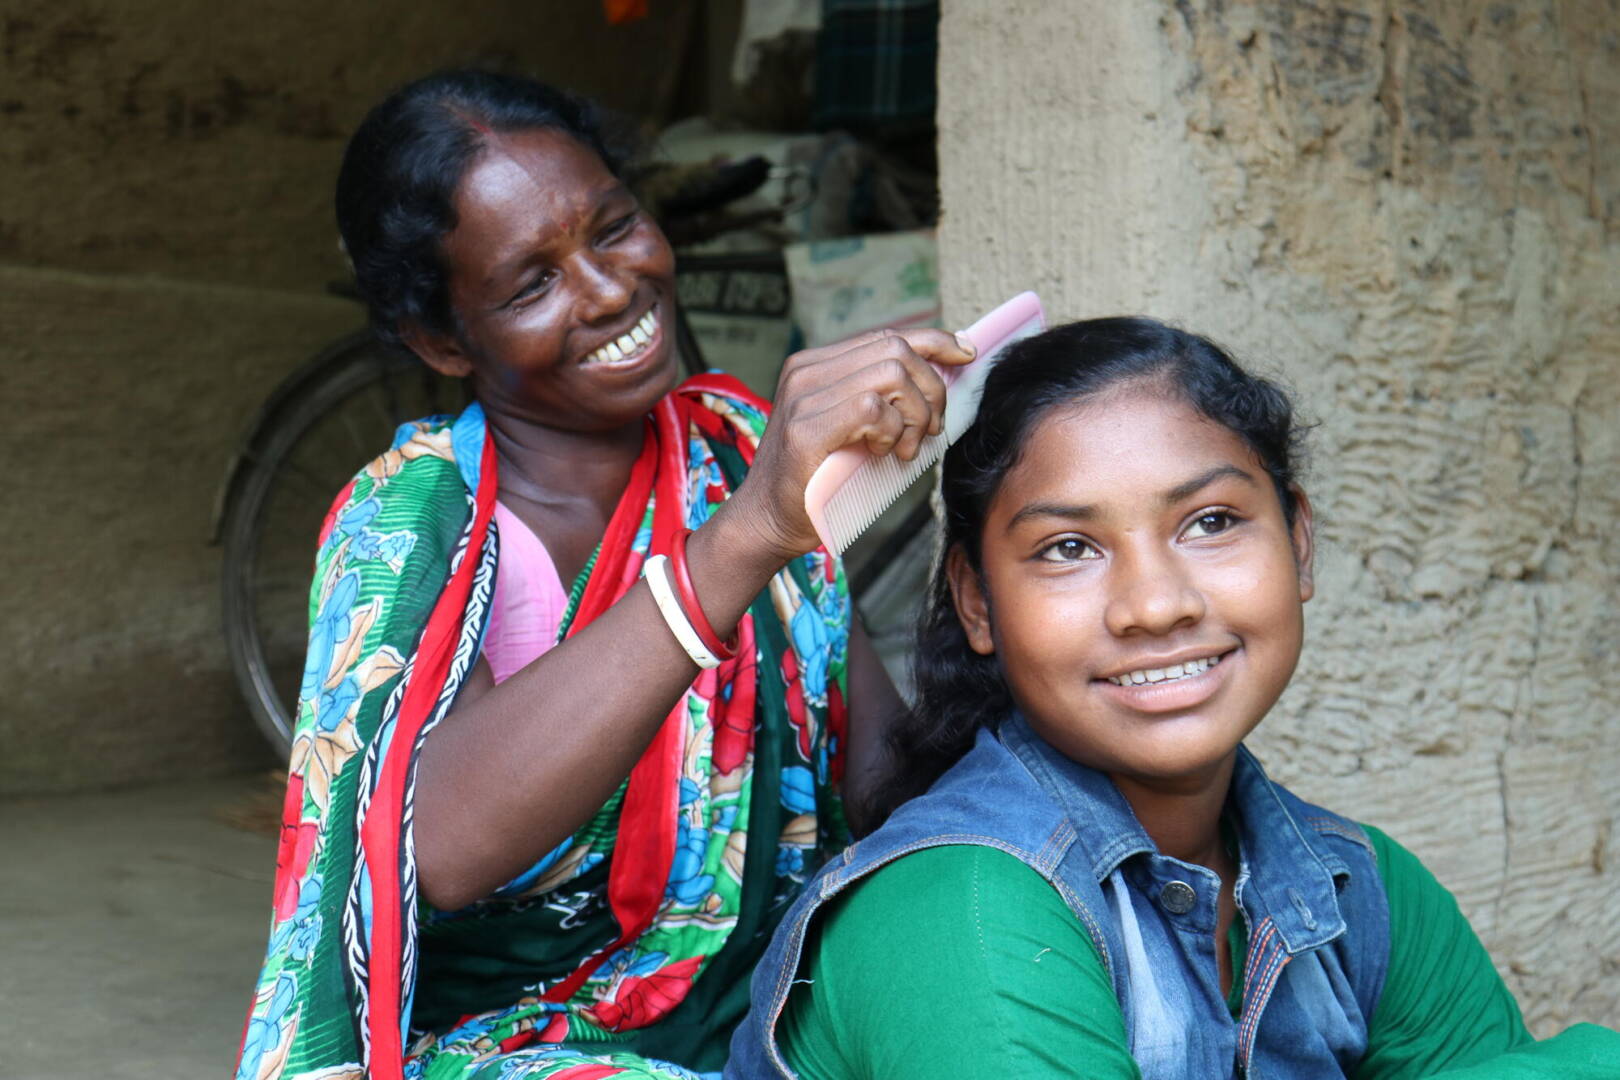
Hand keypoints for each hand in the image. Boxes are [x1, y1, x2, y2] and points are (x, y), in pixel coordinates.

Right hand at [713, 327, 976, 563]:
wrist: (766, 522)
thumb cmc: (815, 481)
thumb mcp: (851, 428)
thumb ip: (881, 399)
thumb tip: (942, 379)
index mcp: (815, 365)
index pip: (886, 335)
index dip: (934, 342)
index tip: (965, 355)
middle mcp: (806, 371)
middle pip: (896, 350)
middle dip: (930, 390)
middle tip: (929, 431)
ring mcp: (803, 397)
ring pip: (891, 374)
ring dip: (913, 414)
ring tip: (905, 448)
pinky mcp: (806, 429)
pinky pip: (873, 409)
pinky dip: (892, 432)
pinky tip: (882, 454)